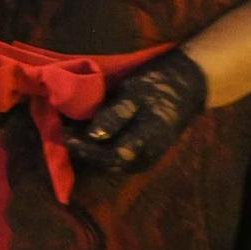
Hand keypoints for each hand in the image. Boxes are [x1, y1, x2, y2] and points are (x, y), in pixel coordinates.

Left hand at [67, 48, 208, 173]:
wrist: (187, 86)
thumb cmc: (158, 86)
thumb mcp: (136, 94)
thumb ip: (115, 115)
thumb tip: (95, 135)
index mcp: (146, 140)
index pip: (108, 154)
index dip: (84, 147)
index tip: (65, 132)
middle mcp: (146, 157)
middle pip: (107, 163)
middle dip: (82, 149)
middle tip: (63, 131)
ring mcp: (145, 159)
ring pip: (110, 164)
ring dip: (89, 152)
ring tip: (71, 133)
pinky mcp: (142, 156)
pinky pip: (116, 160)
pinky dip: (99, 151)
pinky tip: (86, 138)